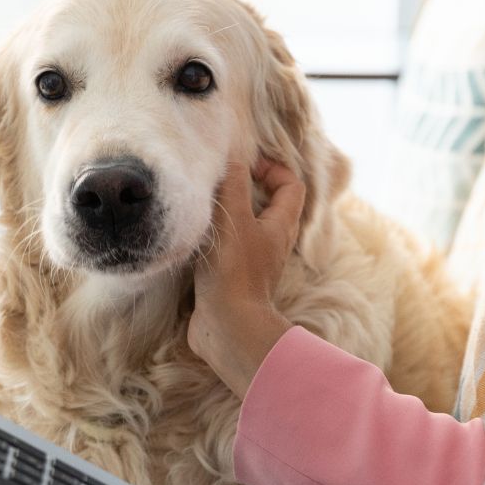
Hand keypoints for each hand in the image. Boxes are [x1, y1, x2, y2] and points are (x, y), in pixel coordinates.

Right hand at [187, 159, 303, 397]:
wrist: (228, 327)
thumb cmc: (234, 271)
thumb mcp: (233, 219)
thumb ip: (232, 185)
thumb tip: (234, 157)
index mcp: (280, 225)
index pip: (291, 186)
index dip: (272, 168)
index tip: (243, 166)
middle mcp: (271, 243)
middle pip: (269, 205)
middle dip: (247, 188)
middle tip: (218, 181)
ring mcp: (252, 262)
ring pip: (246, 227)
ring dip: (227, 213)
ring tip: (202, 205)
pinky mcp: (232, 279)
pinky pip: (228, 249)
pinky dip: (215, 238)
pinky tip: (193, 237)